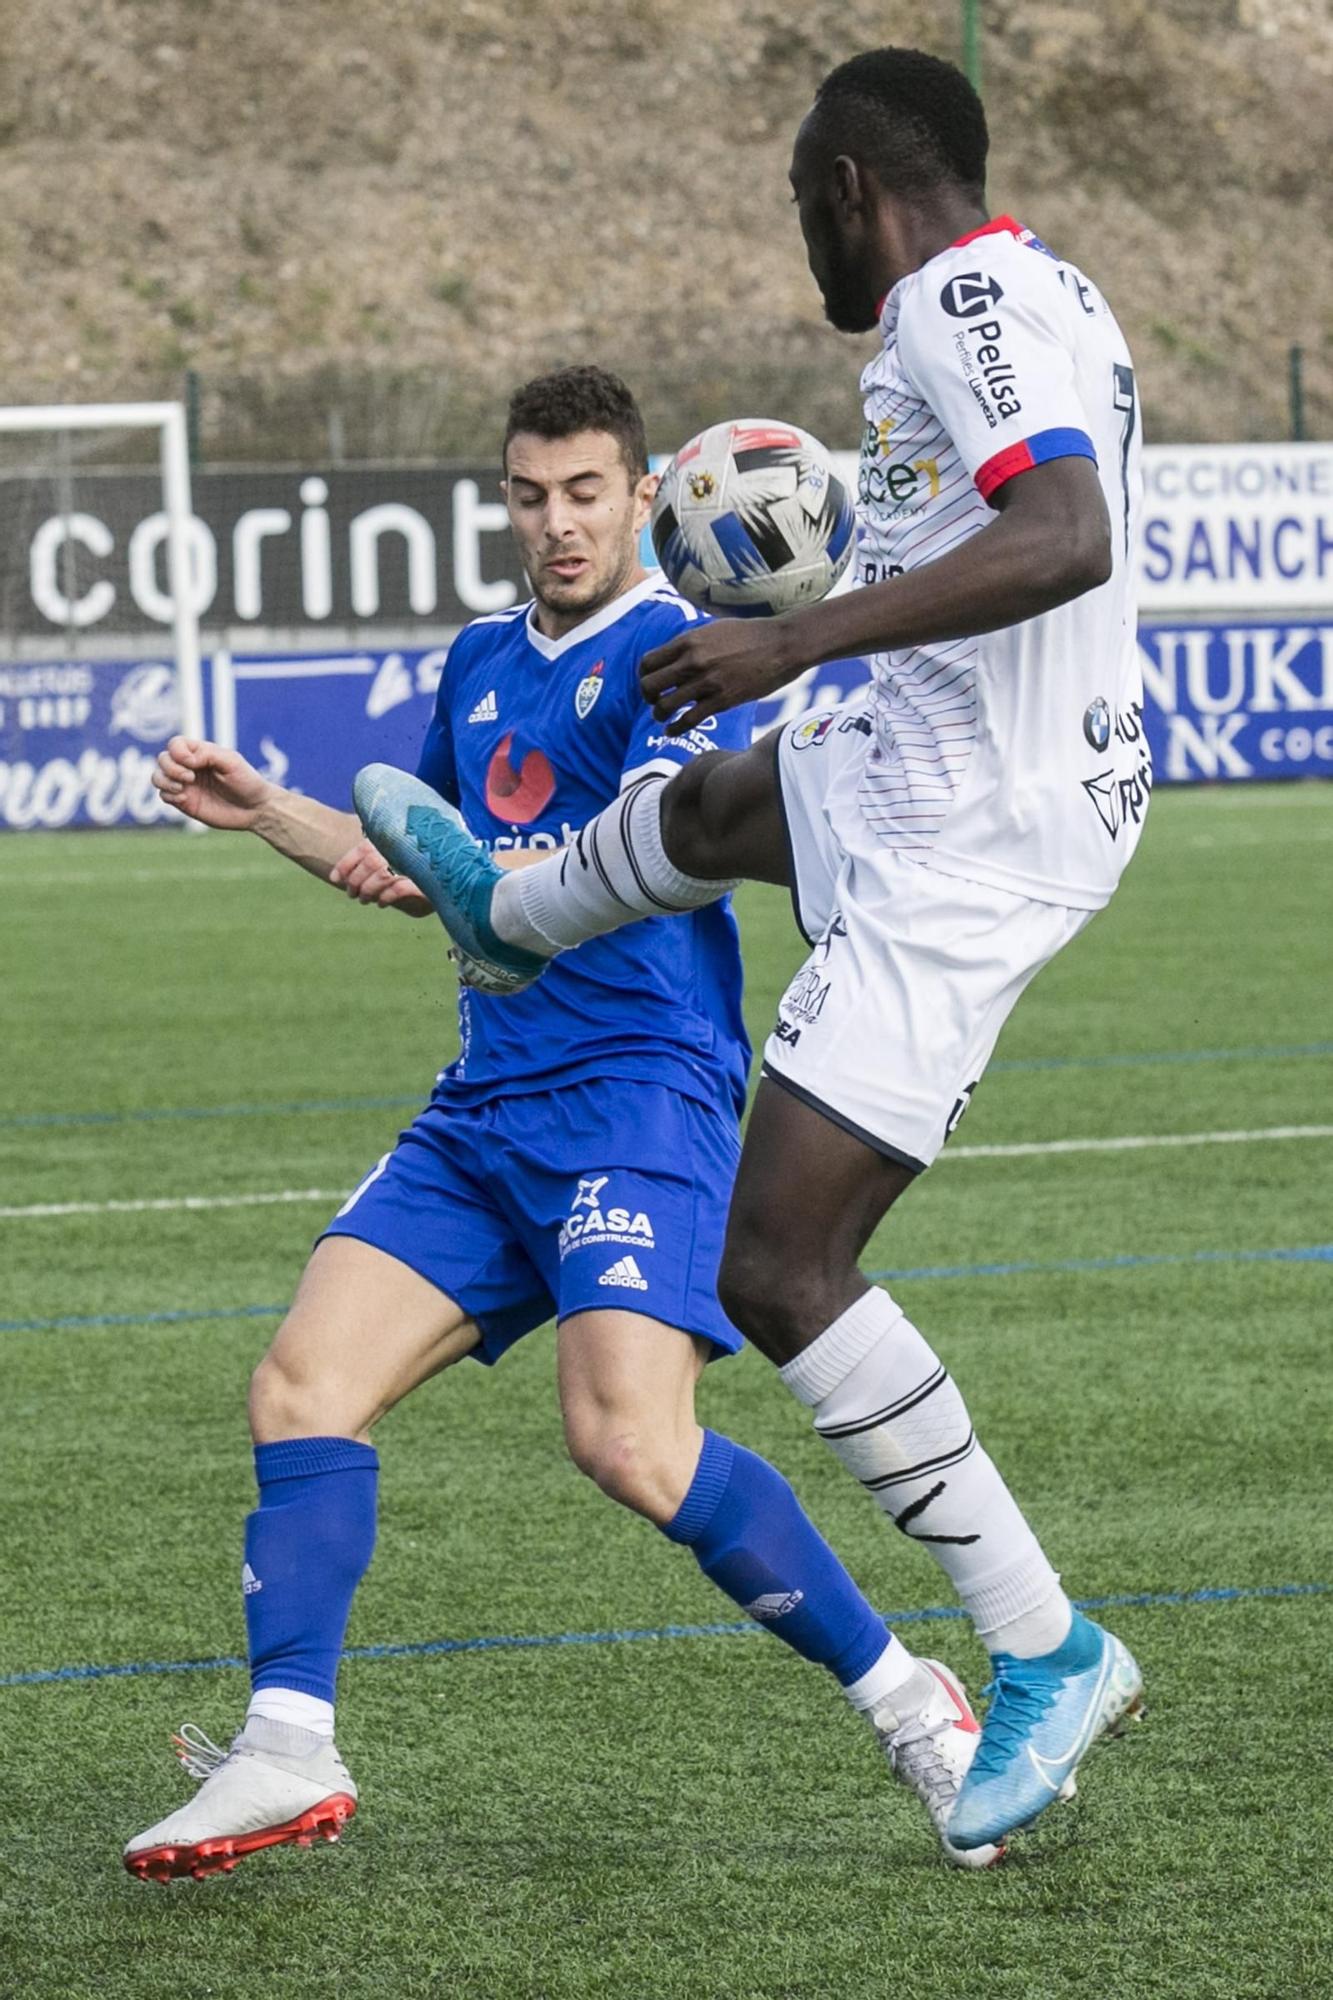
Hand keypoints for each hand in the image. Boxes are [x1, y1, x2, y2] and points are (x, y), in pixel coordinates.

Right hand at [151, 737, 272, 829]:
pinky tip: (185, 799)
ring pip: (158, 777)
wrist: (255, 809)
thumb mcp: (232, 761)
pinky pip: (164, 796)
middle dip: (171, 768)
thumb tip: (186, 760)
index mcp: (200, 753)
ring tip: (183, 789)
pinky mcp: (185, 802)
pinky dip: (169, 795)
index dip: (178, 752)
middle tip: (190, 778)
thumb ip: (208, 754)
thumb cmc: (247, 781)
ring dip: (165, 781)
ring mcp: (186, 785)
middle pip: (162, 759)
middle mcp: (190, 768)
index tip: (193, 763)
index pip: (175, 744)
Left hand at [329, 836, 429, 912]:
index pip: (362, 848)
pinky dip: (385, 897)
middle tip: (351, 894)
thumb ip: (374, 856)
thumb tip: (339, 874)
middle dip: (355, 881)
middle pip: (369, 863)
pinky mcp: (424, 879)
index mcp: (393, 837)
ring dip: (368, 891)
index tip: (335, 878)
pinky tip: (381, 903)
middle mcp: (402, 847)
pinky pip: (398, 888)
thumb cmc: (420, 862)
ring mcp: (413, 862)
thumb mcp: (396, 854)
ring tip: (365, 900)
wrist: (453, 870)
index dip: (345, 864)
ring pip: (381, 876)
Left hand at [639, 617, 804, 732]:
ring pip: (665, 706)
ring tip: (662, 717)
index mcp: (688, 641)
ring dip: (659, 715)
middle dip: (648, 696)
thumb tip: (677, 655)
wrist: (782, 645)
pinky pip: (688, 720)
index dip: (644, 675)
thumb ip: (693, 643)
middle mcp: (692, 661)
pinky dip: (675, 728)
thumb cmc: (751, 635)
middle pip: (649, 685)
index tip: (651, 682)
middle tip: (654, 701)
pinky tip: (672, 731)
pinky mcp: (721, 700)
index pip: (648, 662)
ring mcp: (706, 682)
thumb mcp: (714, 629)